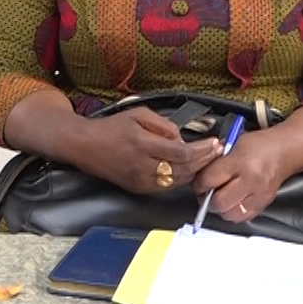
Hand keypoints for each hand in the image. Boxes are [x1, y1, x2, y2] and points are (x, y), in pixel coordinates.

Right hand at [74, 108, 218, 195]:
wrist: (85, 146)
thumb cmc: (111, 127)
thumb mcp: (138, 114)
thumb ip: (164, 124)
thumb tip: (182, 138)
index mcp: (142, 143)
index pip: (181, 152)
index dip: (202, 150)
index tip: (215, 143)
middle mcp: (142, 165)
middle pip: (183, 169)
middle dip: (203, 160)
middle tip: (217, 151)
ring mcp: (140, 180)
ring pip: (176, 181)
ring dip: (195, 172)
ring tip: (207, 160)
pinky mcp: (137, 188)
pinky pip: (165, 187)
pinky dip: (180, 179)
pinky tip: (189, 170)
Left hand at [193, 129, 297, 224]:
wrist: (285, 151)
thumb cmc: (258, 145)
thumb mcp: (233, 143)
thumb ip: (215, 159)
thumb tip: (197, 174)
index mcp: (239, 161)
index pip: (209, 180)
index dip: (199, 184)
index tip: (198, 184)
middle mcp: (250, 180)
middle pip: (219, 202)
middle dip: (207, 200)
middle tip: (205, 194)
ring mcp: (259, 194)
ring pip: (230, 214)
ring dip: (220, 209)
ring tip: (219, 199)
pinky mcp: (264, 203)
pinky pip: (242, 217)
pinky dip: (233, 213)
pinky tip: (232, 203)